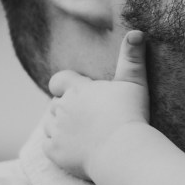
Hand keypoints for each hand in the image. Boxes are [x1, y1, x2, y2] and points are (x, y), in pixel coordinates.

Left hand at [42, 31, 150, 178]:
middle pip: (55, 104)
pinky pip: (48, 145)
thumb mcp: (134, 83)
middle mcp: (62, 107)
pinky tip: (74, 148)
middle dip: (67, 109)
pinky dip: (58, 146)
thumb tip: (136, 32)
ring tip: (82, 133)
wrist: (123, 152)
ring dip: (60, 127)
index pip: (58, 81)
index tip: (75, 93)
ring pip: (49, 124)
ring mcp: (56, 130)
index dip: (64, 86)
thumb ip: (132, 57)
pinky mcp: (54, 152)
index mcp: (77, 89)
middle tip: (89, 118)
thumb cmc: (130, 115)